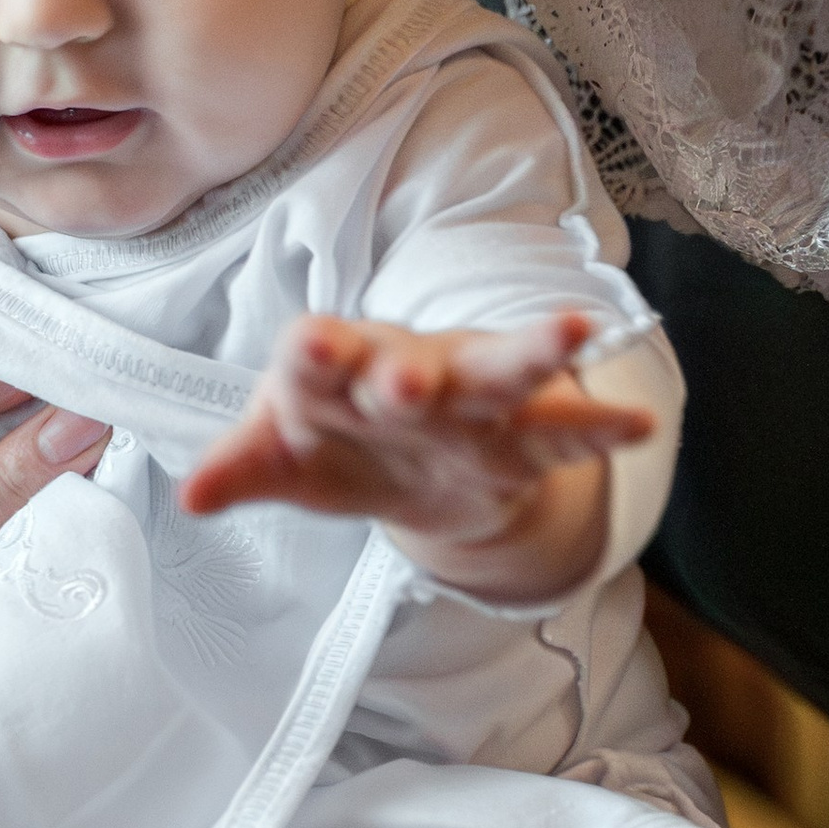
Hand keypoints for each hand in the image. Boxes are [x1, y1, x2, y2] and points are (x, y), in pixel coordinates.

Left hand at [182, 310, 653, 595]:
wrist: (405, 459)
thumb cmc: (334, 437)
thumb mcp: (286, 456)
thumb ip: (246, 468)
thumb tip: (192, 497)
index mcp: (334, 371)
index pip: (318, 357)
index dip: (316, 355)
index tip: (314, 348)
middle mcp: (405, 371)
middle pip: (408, 366)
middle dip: (408, 375)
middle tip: (407, 381)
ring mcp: (469, 400)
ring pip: (500, 371)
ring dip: (532, 353)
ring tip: (575, 330)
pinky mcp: (519, 438)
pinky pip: (561, 428)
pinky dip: (598, 426)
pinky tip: (636, 424)